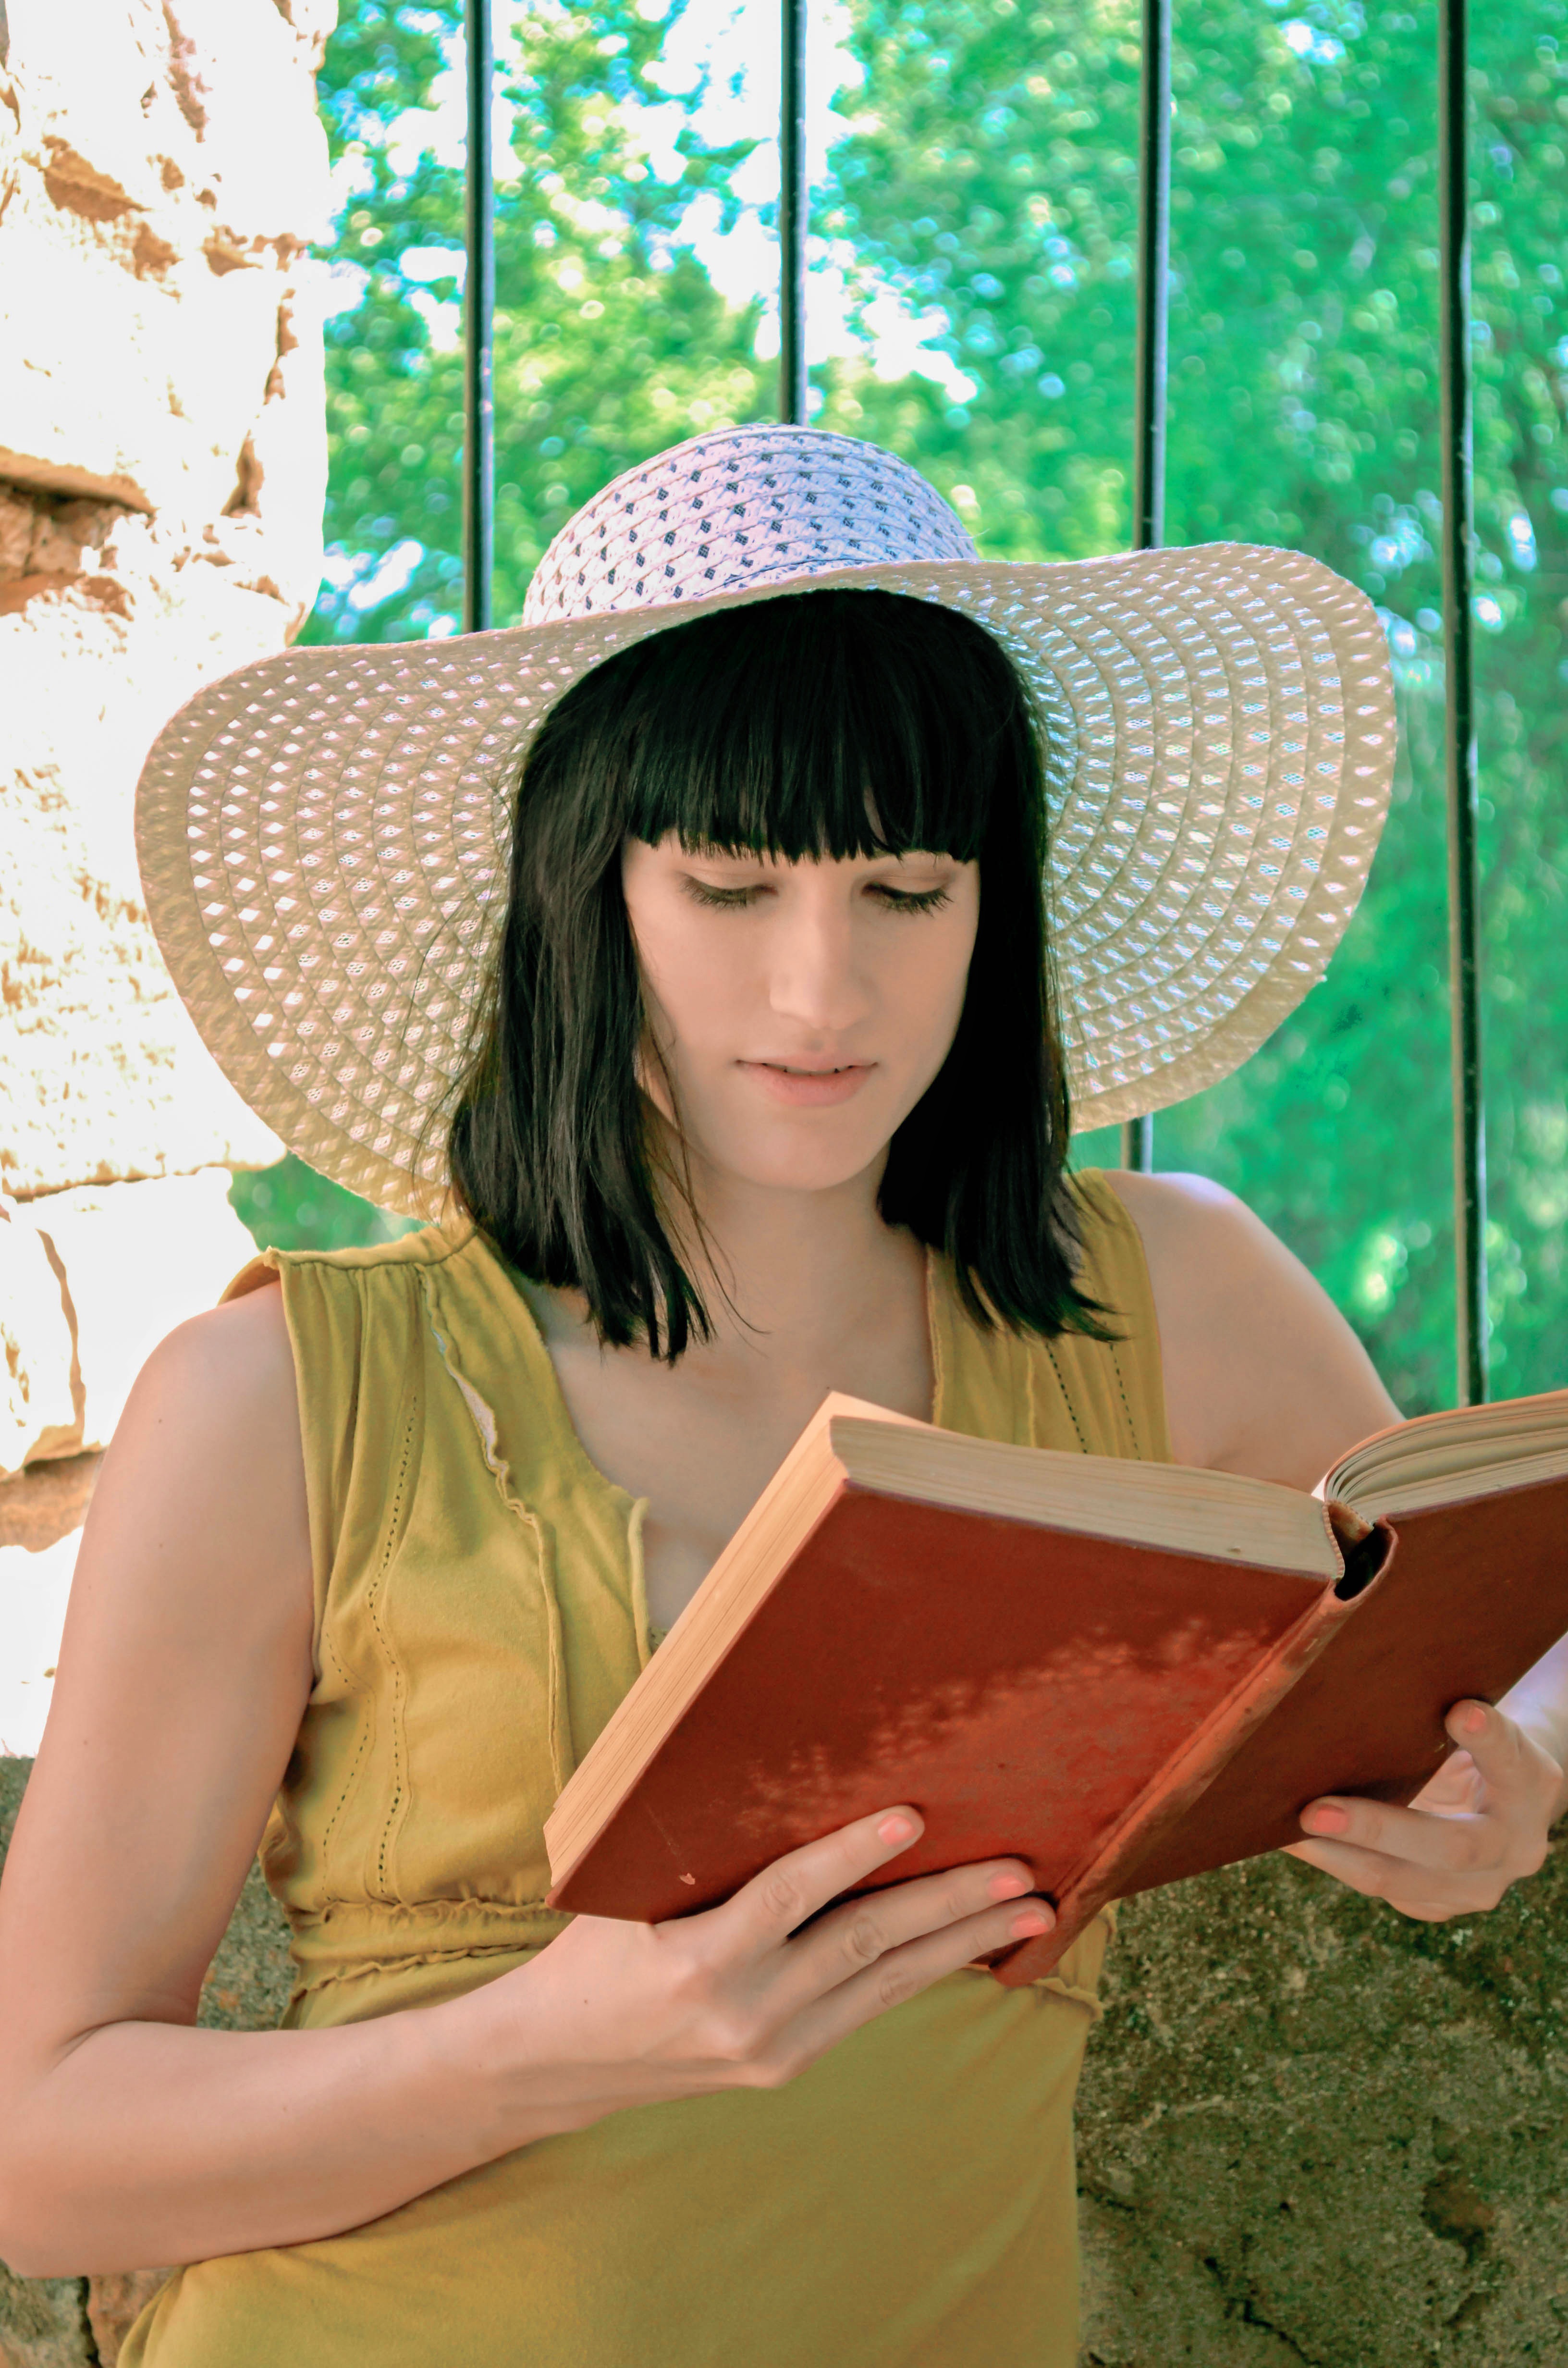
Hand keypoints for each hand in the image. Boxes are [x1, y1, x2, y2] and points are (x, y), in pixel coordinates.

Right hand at [452, 1808, 1051, 2143]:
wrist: (556, 2061)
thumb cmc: (590, 1949)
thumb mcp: (623, 1889)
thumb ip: (696, 1847)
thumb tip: (762, 1759)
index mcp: (696, 1961)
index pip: (791, 1898)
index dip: (852, 1854)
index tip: (912, 1816)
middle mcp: (744, 2014)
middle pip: (864, 1947)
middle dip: (950, 1907)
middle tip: (1020, 1874)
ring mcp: (772, 2049)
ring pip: (885, 1985)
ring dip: (964, 1944)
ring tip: (1030, 1912)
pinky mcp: (786, 2065)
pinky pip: (869, 2007)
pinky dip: (923, 1970)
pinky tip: (972, 1944)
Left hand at [1284, 1699, 1562, 1920]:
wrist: (1505, 1797)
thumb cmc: (1475, 1740)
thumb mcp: (1476, 1719)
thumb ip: (1450, 1711)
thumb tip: (1377, 1679)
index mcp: (1531, 1787)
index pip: (1511, 1761)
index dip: (1488, 1740)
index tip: (1460, 1711)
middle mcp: (1514, 1846)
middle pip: (1450, 1846)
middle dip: (1377, 1829)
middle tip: (1315, 1810)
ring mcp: (1478, 1886)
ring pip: (1401, 1881)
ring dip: (1336, 1855)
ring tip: (1283, 1830)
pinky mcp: (1438, 1903)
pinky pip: (1380, 1886)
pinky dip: (1332, 1861)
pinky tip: (1291, 1840)